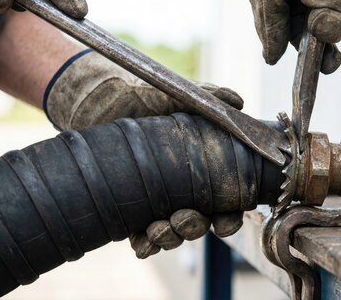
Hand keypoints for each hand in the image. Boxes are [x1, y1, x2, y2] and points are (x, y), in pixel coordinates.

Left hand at [45, 49, 245, 257]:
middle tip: (183, 219)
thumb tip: (239, 103)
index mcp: (202, 170)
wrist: (102, 98)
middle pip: (198, 223)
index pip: (224, 203)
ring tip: (158, 228)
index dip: (228, 218)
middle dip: (194, 227)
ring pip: (171, 233)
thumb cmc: (147, 96)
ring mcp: (156, 201)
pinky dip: (144, 244)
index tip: (224, 222)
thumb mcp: (181, 95)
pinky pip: (141, 236)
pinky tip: (142, 243)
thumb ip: (211, 97)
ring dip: (170, 238)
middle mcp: (182, 190)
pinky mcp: (129, 207)